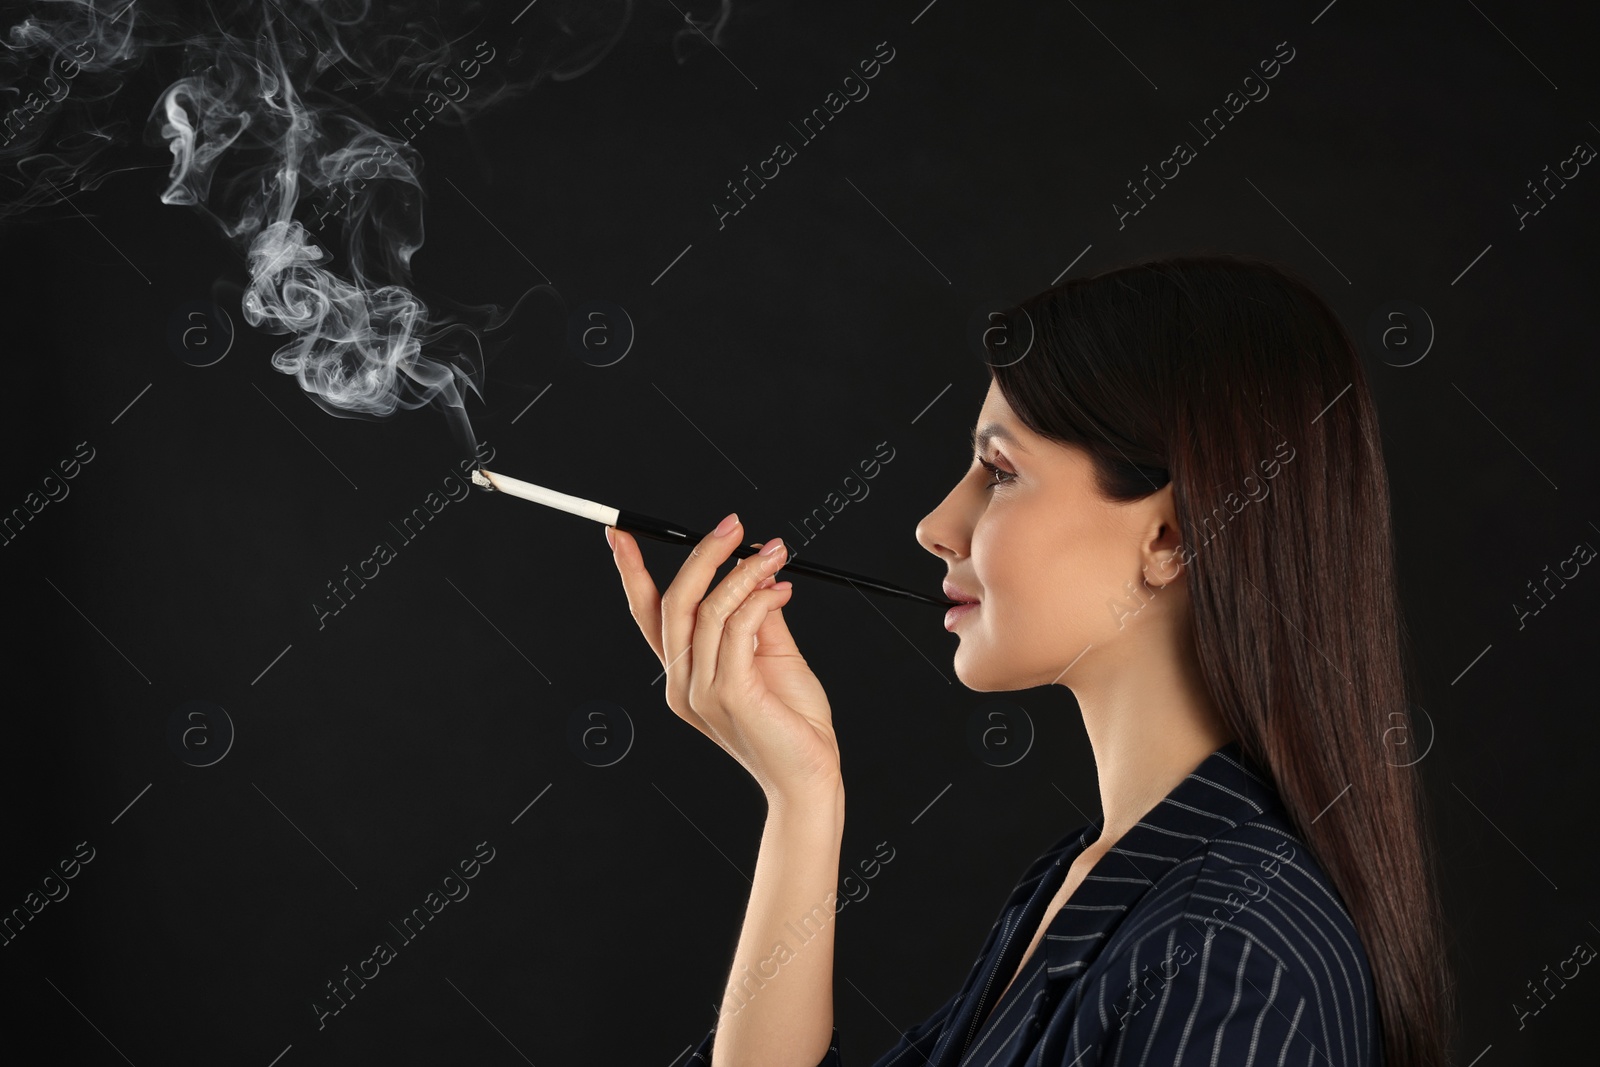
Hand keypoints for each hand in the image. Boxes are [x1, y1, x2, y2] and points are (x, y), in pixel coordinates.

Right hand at [607, 514, 841, 808]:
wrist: (810, 777)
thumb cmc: (794, 724)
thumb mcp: (771, 654)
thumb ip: (755, 614)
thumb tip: (752, 568)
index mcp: (685, 674)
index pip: (648, 614)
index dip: (631, 572)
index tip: (619, 533)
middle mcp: (683, 683)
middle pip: (673, 603)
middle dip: (702, 555)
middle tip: (734, 525)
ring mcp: (701, 691)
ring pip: (707, 610)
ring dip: (743, 571)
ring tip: (775, 554)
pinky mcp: (728, 694)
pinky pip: (736, 628)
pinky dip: (759, 598)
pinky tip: (781, 590)